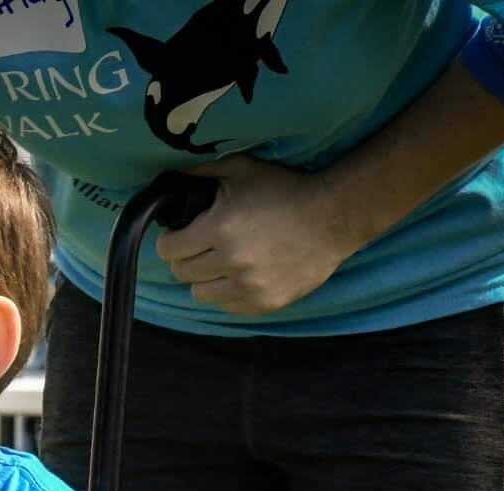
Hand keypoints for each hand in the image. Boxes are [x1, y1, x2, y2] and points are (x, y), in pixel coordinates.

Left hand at [157, 157, 364, 316]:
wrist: (334, 216)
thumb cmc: (285, 189)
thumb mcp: (241, 170)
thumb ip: (201, 173)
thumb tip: (170, 182)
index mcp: (220, 229)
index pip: (169, 250)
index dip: (169, 241)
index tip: (177, 236)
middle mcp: (232, 261)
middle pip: (182, 273)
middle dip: (185, 258)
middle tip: (199, 248)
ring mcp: (249, 286)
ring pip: (200, 293)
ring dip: (205, 278)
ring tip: (219, 263)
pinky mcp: (265, 303)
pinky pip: (227, 306)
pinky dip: (227, 293)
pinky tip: (240, 275)